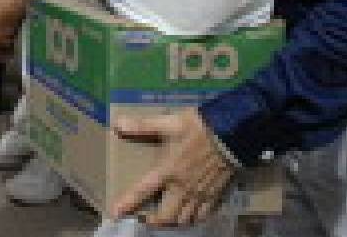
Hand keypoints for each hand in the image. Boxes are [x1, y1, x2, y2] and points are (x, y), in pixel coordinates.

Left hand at [112, 109, 234, 226]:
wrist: (231, 133)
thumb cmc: (198, 128)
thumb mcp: (168, 123)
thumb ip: (142, 126)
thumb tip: (117, 124)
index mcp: (167, 170)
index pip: (143, 191)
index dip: (128, 204)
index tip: (115, 213)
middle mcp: (182, 188)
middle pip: (166, 217)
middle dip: (154, 222)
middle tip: (145, 219)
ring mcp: (200, 195)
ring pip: (185, 220)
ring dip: (173, 222)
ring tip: (166, 219)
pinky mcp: (216, 196)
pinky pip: (203, 216)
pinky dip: (194, 219)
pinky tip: (190, 215)